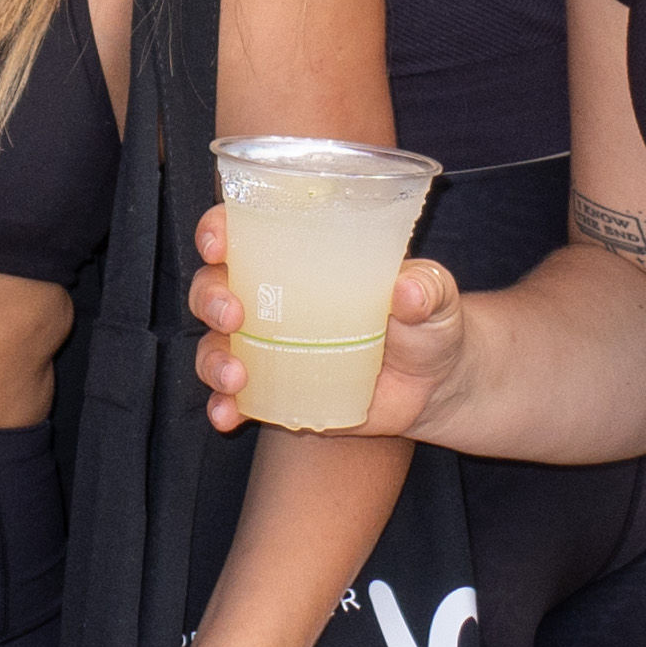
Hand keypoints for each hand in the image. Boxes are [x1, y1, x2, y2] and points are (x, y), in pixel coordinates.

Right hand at [186, 204, 462, 437]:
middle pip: (213, 286)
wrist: (435, 386)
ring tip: (236, 377)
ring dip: (212, 359)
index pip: (242, 231)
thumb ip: (426, 288)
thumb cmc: (429, 321)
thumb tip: (408, 289)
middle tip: (233, 315)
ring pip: (214, 344)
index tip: (218, 244)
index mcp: (300, 256)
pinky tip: (228, 415)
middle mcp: (271, 297)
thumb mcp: (435, 296)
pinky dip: (223, 405)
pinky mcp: (272, 391)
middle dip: (210, 297)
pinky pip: (232, 398)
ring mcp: (267, 347)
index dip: (216, 231)